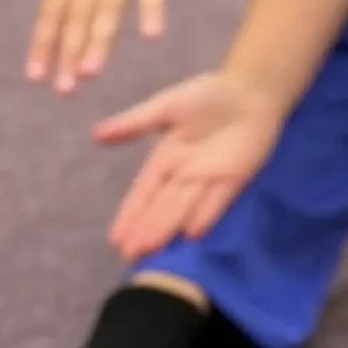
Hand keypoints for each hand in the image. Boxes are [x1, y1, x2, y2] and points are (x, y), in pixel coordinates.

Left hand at [0, 0, 177, 91]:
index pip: (51, 10)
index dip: (42, 43)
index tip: (34, 76)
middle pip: (78, 15)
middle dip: (68, 53)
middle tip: (63, 89)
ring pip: (108, 6)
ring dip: (99, 39)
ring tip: (90, 72)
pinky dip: (151, 8)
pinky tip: (151, 35)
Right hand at [94, 70, 284, 259]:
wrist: (251, 91)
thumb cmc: (208, 95)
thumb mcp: (166, 106)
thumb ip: (134, 123)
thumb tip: (96, 135)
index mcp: (165, 159)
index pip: (144, 193)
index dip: (130, 215)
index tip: (115, 240)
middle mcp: (184, 174)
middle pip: (161, 207)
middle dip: (145, 230)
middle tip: (128, 257)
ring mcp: (209, 178)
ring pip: (183, 208)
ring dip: (167, 229)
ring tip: (149, 251)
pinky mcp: (235, 178)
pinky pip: (216, 199)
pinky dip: (205, 215)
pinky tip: (191, 234)